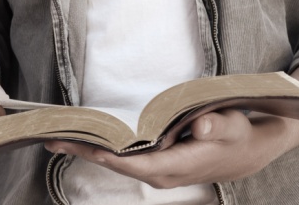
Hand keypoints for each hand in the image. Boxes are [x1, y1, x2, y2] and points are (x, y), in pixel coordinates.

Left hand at [45, 109, 290, 188]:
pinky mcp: (156, 164)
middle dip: (84, 152)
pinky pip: (124, 158)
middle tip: (51, 139)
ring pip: (116, 162)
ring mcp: (156, 170)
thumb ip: (217, 126)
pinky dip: (103, 148)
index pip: (131, 163)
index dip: (104, 153)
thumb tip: (202, 125)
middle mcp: (160, 173)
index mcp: (174, 167)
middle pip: (115, 164)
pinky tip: (88, 139)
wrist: (247, 152)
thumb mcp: (232, 127)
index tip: (78, 143)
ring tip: (60, 138)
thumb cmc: (237, 137)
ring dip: (89, 150)